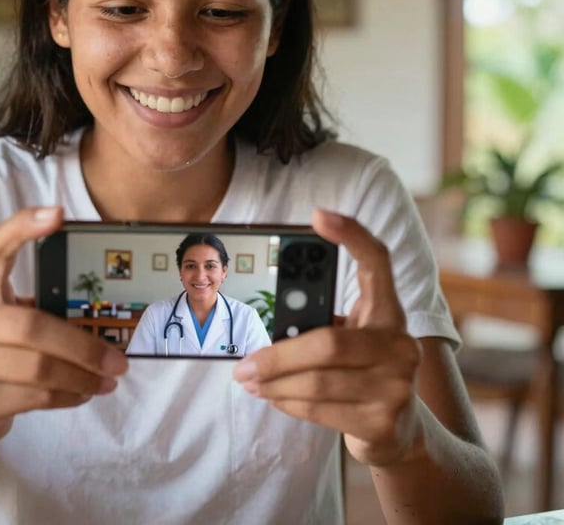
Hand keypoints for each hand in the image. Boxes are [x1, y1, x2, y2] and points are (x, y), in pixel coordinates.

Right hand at [0, 207, 127, 456]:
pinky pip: (36, 396)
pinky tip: (84, 392)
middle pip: (32, 325)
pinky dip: (69, 395)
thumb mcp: (7, 318)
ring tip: (109, 378)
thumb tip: (106, 306)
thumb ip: (40, 305)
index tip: (59, 214)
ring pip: (39, 368)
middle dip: (84, 346)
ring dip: (83, 376)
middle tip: (119, 359)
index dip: (23, 228)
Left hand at [233, 208, 422, 466]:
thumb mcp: (354, 339)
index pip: (377, 262)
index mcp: (389, 313)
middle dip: (277, 356)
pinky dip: (288, 402)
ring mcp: (397, 386)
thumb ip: (324, 324)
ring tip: (250, 381)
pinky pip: (319, 409)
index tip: (318, 216)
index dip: (351, 236)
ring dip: (274, 383)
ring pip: (317, 381)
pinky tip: (274, 397)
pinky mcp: (384, 424)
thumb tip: (276, 330)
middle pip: (328, 342)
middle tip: (244, 365)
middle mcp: (401, 345)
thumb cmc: (364, 372)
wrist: (403, 432)